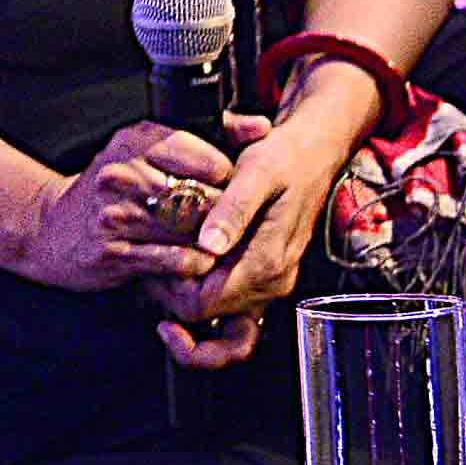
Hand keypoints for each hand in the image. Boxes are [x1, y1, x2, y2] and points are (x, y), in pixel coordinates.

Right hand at [0, 119, 233, 298]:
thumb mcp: (149, 149)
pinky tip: (195, 262)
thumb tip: (263, 127)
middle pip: (201, 196)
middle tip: (232, 223)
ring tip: (219, 244)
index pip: (206, 156)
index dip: (230, 178)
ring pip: (188, 230)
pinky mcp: (113, 251)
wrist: (50, 229)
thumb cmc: (112, 190)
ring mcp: (115, 214)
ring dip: (210, 241)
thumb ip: (210, 135)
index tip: (232, 190)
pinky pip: (171, 260)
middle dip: (223, 214)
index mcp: (135, 141)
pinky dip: (191, 264)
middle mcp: (122, 173)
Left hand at [152, 106, 360, 368]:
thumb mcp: (257, 171)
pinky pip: (228, 297)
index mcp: (267, 262)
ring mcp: (270, 282)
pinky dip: (202, 284)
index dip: (171, 286)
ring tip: (163, 251)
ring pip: (213, 308)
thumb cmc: (285, 157)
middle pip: (204, 310)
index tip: (153, 256)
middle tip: (150, 251)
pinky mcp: (266, 275)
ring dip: (184, 287)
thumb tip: (209, 246)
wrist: (315, 154)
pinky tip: (186, 256)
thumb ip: (234, 210)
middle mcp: (272, 281)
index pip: (203, 302)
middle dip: (171, 287)